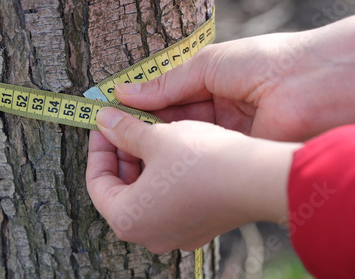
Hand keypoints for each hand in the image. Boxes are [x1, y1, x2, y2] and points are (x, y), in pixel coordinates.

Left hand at [86, 108, 298, 252]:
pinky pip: (166, 198)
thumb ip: (123, 130)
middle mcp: (148, 234)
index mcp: (128, 219)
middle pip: (120, 187)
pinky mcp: (195, 225)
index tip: (103, 124)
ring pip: (144, 191)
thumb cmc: (202, 162)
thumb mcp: (156, 138)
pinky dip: (161, 173)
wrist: (257, 179)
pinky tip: (170, 146)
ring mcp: (174, 232)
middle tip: (125, 122)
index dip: (98, 147)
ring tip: (148, 128)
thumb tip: (103, 120)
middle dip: (121, 151)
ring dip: (142, 159)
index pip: (96, 182)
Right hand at [114, 12, 354, 140]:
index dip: (141, 106)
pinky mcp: (235, 156)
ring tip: (121, 144)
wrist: (314, 85)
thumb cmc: (266, 62)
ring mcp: (228, 136)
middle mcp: (220, 112)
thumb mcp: (207, 65)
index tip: (113, 111)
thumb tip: (123, 92)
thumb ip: (166, 83)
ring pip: (183, 142)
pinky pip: (200, 156)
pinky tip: (151, 157)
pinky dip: (176, 156)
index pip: (169, 98)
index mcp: (214, 84)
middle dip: (143, 126)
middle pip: (173, 122)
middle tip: (109, 131)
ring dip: (155, 143)